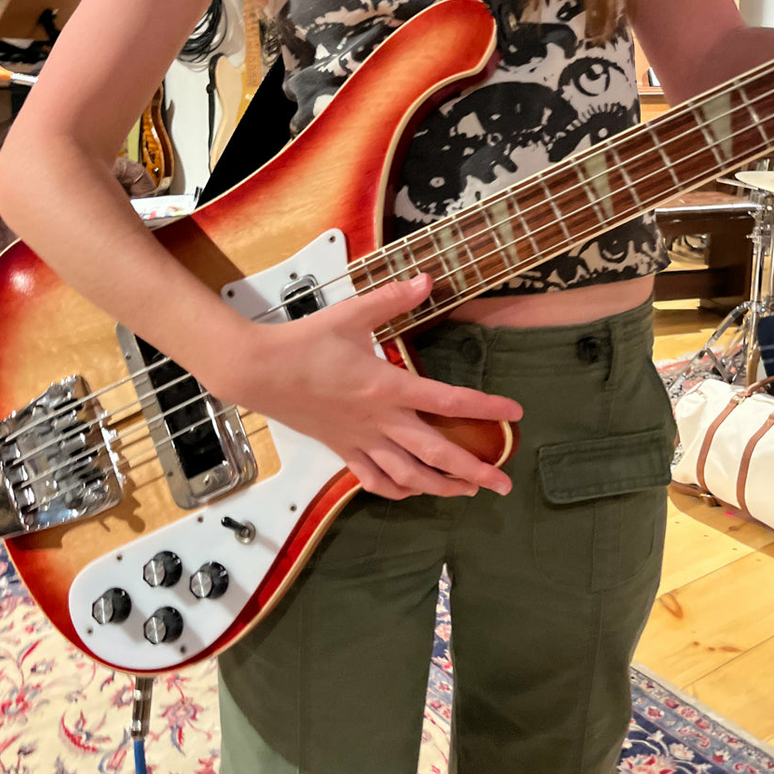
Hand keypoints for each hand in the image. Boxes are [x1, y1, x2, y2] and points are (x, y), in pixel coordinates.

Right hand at [205, 274, 521, 500]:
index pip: (448, 400)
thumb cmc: (304, 343)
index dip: (486, 408)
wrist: (258, 371)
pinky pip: (372, 479)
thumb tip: (426, 280)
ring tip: (467, 492)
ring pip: (407, 476)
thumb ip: (392, 299)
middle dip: (473, 471)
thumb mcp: (352, 314)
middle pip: (435, 454)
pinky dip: (396, 490)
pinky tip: (411, 492)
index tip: (515, 413)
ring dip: (441, 487)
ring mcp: (360, 440)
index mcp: (387, 386)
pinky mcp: (341, 449)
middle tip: (502, 484)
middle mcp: (379, 420)